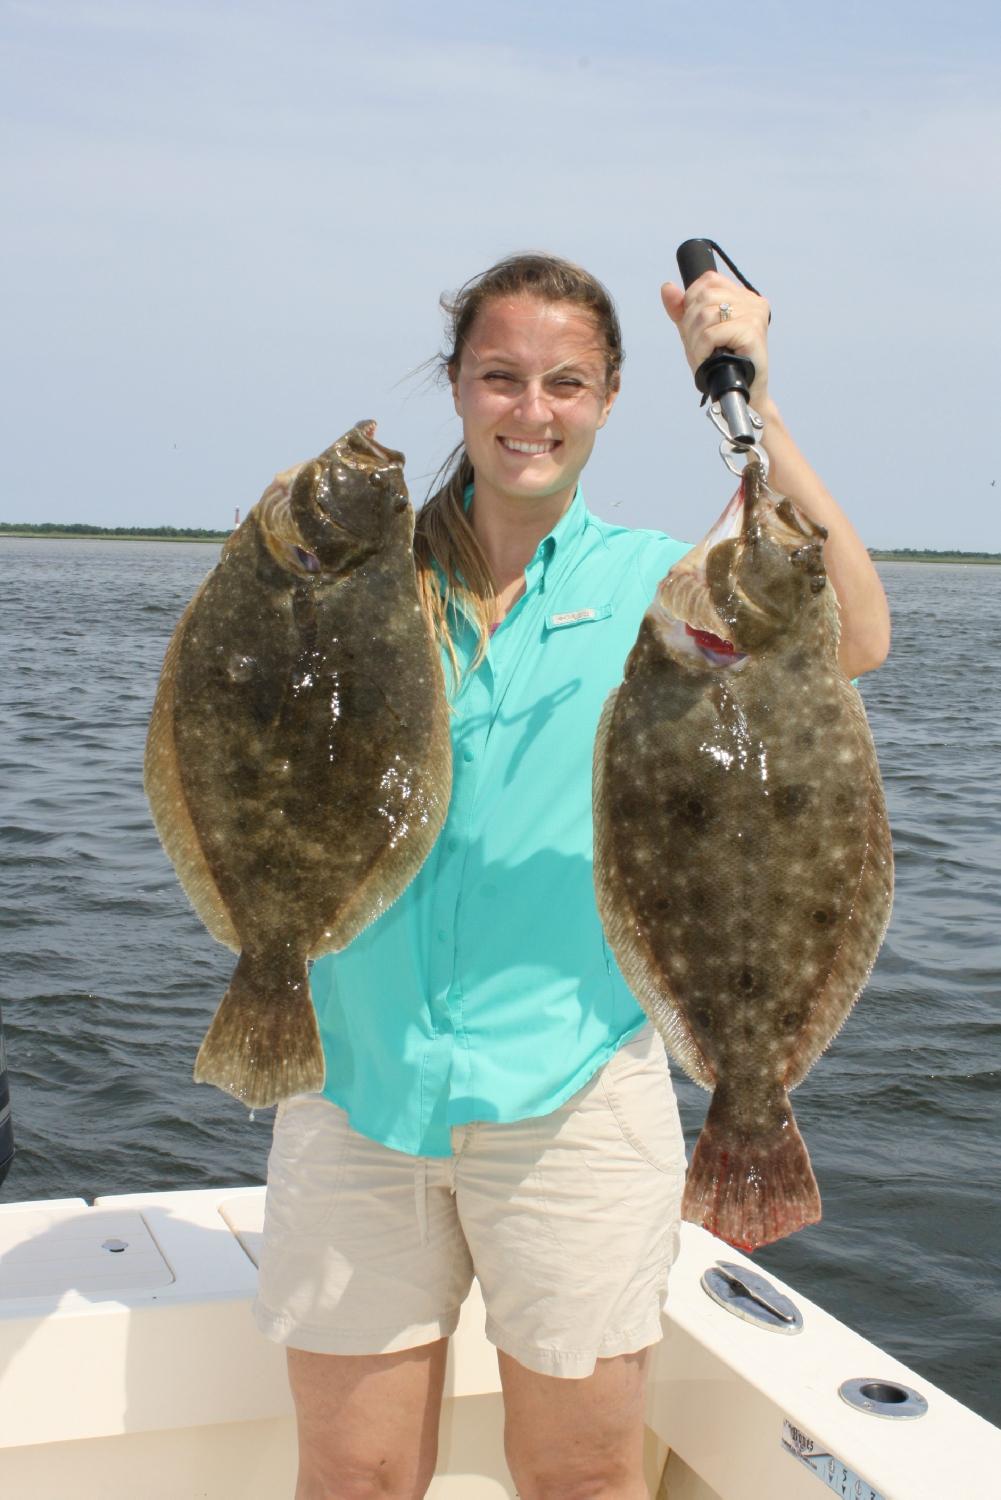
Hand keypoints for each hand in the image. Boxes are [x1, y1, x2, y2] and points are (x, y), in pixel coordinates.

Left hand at [660, 271, 770, 411]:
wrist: (742, 393)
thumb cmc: (722, 364)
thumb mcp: (695, 333)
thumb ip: (681, 310)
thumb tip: (667, 288)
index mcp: (742, 296)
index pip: (708, 280)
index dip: (691, 302)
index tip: (694, 328)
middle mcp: (752, 301)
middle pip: (704, 297)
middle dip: (690, 325)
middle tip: (697, 348)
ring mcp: (754, 315)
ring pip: (706, 315)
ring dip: (695, 340)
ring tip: (703, 356)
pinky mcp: (752, 332)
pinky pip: (712, 333)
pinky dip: (702, 349)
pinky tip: (708, 360)